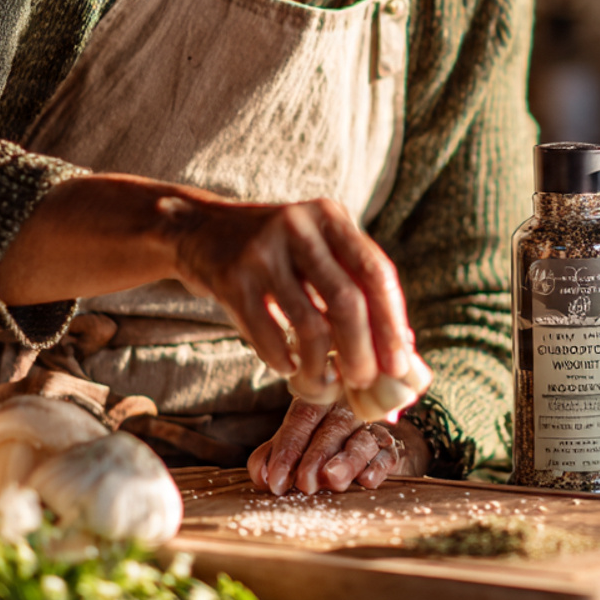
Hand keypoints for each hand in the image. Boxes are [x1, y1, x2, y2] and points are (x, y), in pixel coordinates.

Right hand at [171, 195, 412, 394]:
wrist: (198, 228)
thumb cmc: (274, 251)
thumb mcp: (315, 248)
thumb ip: (353, 284)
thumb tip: (401, 346)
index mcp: (330, 216)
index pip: (376, 271)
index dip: (392, 322)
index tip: (401, 365)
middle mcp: (300, 227)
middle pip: (348, 301)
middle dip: (363, 352)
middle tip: (365, 382)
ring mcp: (263, 251)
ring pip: (309, 324)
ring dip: (322, 366)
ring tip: (325, 383)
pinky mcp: (232, 277)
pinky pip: (268, 334)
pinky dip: (284, 361)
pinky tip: (290, 369)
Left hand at [247, 397, 430, 494]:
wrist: (363, 448)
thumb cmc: (319, 445)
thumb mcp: (292, 446)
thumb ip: (271, 456)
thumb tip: (262, 476)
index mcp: (318, 402)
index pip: (303, 416)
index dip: (288, 446)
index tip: (276, 479)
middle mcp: (346, 409)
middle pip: (333, 427)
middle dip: (316, 455)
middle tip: (305, 483)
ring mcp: (370, 428)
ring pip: (361, 439)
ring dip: (347, 460)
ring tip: (333, 478)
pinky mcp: (390, 448)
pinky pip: (387, 454)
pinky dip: (377, 466)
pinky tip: (367, 480)